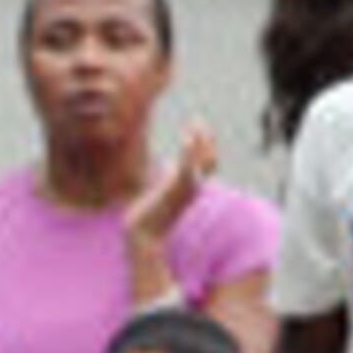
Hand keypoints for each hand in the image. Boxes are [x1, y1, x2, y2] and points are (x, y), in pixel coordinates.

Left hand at [127, 119, 218, 252]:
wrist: (142, 233)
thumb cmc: (149, 213)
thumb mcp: (161, 189)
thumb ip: (168, 176)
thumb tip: (167, 164)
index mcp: (191, 187)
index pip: (207, 164)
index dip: (206, 145)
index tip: (198, 125)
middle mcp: (193, 187)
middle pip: (211, 161)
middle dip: (207, 141)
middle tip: (198, 119)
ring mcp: (186, 189)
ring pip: (203, 163)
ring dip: (201, 142)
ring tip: (196, 123)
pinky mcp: (174, 189)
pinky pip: (187, 167)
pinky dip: (189, 152)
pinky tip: (187, 137)